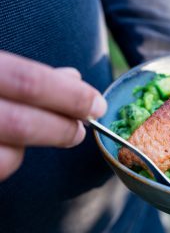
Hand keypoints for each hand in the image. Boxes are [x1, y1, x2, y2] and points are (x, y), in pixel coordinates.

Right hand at [0, 51, 106, 180]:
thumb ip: (30, 74)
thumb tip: (74, 78)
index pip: (29, 82)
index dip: (71, 97)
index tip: (98, 105)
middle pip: (22, 124)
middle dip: (63, 128)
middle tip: (82, 129)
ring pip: (8, 157)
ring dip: (39, 146)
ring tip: (56, 134)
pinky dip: (12, 158)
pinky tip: (17, 144)